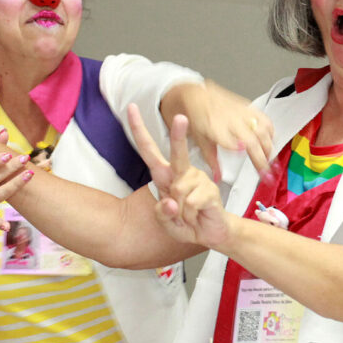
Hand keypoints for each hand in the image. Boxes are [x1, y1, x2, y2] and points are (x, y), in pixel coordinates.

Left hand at [129, 104, 229, 247]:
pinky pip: (190, 203)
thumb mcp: (165, 222)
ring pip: (179, 192)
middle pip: (178, 153)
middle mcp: (183, 173)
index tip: (131, 108)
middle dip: (180, 135)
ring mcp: (199, 180)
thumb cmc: (187, 223)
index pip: (150, 150)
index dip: (139, 130)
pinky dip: (189, 216)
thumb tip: (170, 201)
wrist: (211, 233)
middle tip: (181, 117)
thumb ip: (161, 213)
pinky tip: (197, 215)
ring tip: (188, 216)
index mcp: (166, 176)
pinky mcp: (210, 190)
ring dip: (179, 212)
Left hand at [161, 81, 273, 181]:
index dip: (236, 145)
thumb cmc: (198, 119)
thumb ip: (211, 160)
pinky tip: (269, 143)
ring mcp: (241, 113)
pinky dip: (271, 133)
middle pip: (250, 139)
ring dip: (269, 148)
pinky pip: (265, 121)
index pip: (226, 138)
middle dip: (261, 158)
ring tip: (270, 162)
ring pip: (262, 130)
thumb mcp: (200, 141)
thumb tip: (217, 178)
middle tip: (266, 174)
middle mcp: (229, 119)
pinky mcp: (248, 108)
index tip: (244, 152)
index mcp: (214, 127)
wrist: (198, 95)